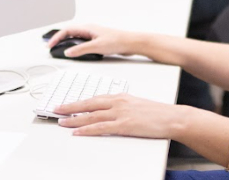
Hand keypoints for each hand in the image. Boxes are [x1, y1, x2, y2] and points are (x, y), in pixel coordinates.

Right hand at [46, 24, 138, 57]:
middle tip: (50, 46)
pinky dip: (75, 47)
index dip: (56, 38)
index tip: (49, 45)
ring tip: (58, 49)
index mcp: (87, 28)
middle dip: (58, 39)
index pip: (67, 31)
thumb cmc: (118, 41)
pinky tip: (74, 52)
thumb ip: (81, 50)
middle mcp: (89, 30)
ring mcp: (93, 36)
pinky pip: (82, 43)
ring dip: (66, 43)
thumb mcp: (96, 46)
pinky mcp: (97, 41)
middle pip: (69, 33)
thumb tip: (67, 52)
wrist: (131, 43)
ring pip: (75, 38)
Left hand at [56, 94, 186, 137]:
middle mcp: (117, 102)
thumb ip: (120, 107)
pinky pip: (101, 128)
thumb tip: (107, 112)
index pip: (94, 98)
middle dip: (70, 107)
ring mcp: (120, 113)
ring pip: (91, 116)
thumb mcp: (135, 104)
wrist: (171, 117)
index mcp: (120, 96)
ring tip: (61, 121)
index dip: (78, 102)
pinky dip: (87, 130)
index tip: (67, 104)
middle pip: (88, 104)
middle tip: (57, 109)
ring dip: (74, 119)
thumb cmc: (156, 113)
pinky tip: (78, 132)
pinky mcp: (124, 125)